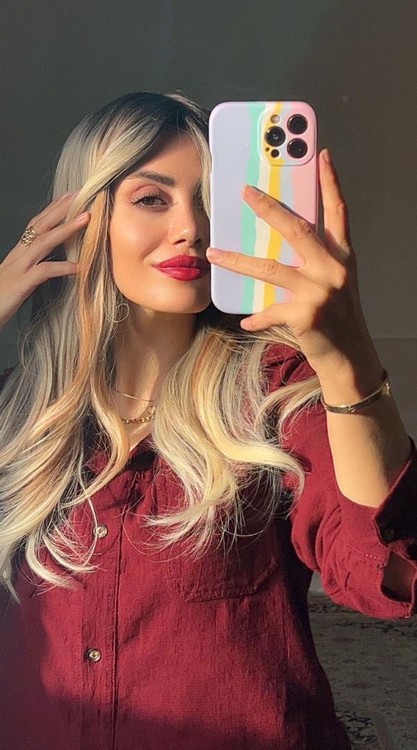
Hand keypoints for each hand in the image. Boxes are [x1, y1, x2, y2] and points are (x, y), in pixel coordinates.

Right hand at [0, 194, 89, 329]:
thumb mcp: (20, 279)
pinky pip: (45, 271)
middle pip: (40, 225)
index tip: (69, 197)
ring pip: (44, 242)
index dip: (52, 209)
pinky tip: (79, 267)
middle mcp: (18, 255)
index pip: (36, 224)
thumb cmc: (1, 300)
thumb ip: (33, 268)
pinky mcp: (22, 283)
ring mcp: (19, 267)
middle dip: (61, 209)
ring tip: (87, 219)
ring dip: (66, 229)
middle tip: (81, 195)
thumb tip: (52, 264)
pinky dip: (63, 267)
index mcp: (18, 253)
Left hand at [206, 149, 377, 375]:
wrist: (350, 357)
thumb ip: (314, 259)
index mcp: (342, 256)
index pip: (338, 211)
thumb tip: (276, 239)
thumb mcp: (333, 281)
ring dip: (237, 261)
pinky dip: (255, 315)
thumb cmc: (337, 317)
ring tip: (213, 253)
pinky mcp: (306, 315)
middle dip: (269, 207)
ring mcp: (320, 292)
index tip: (322, 154)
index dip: (331, 182)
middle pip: (297, 229)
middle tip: (245, 191)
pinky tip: (244, 318)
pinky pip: (270, 311)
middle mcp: (334, 268)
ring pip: (270, 268)